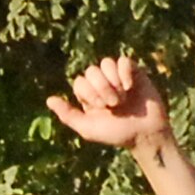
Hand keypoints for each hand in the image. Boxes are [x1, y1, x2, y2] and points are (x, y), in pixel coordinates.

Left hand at [46, 55, 169, 151]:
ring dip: (113, 82)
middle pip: (92, 70)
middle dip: (102, 88)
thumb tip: (49, 100)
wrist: (145, 134)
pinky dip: (124, 73)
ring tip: (123, 99)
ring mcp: (117, 76)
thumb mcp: (89, 128)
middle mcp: (102, 84)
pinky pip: (123, 61)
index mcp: (89, 96)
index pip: (80, 81)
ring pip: (106, 63)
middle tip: (113, 105)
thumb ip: (68, 115)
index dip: (89, 92)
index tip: (100, 108)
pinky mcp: (133, 72)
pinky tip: (130, 87)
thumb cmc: (117, 134)